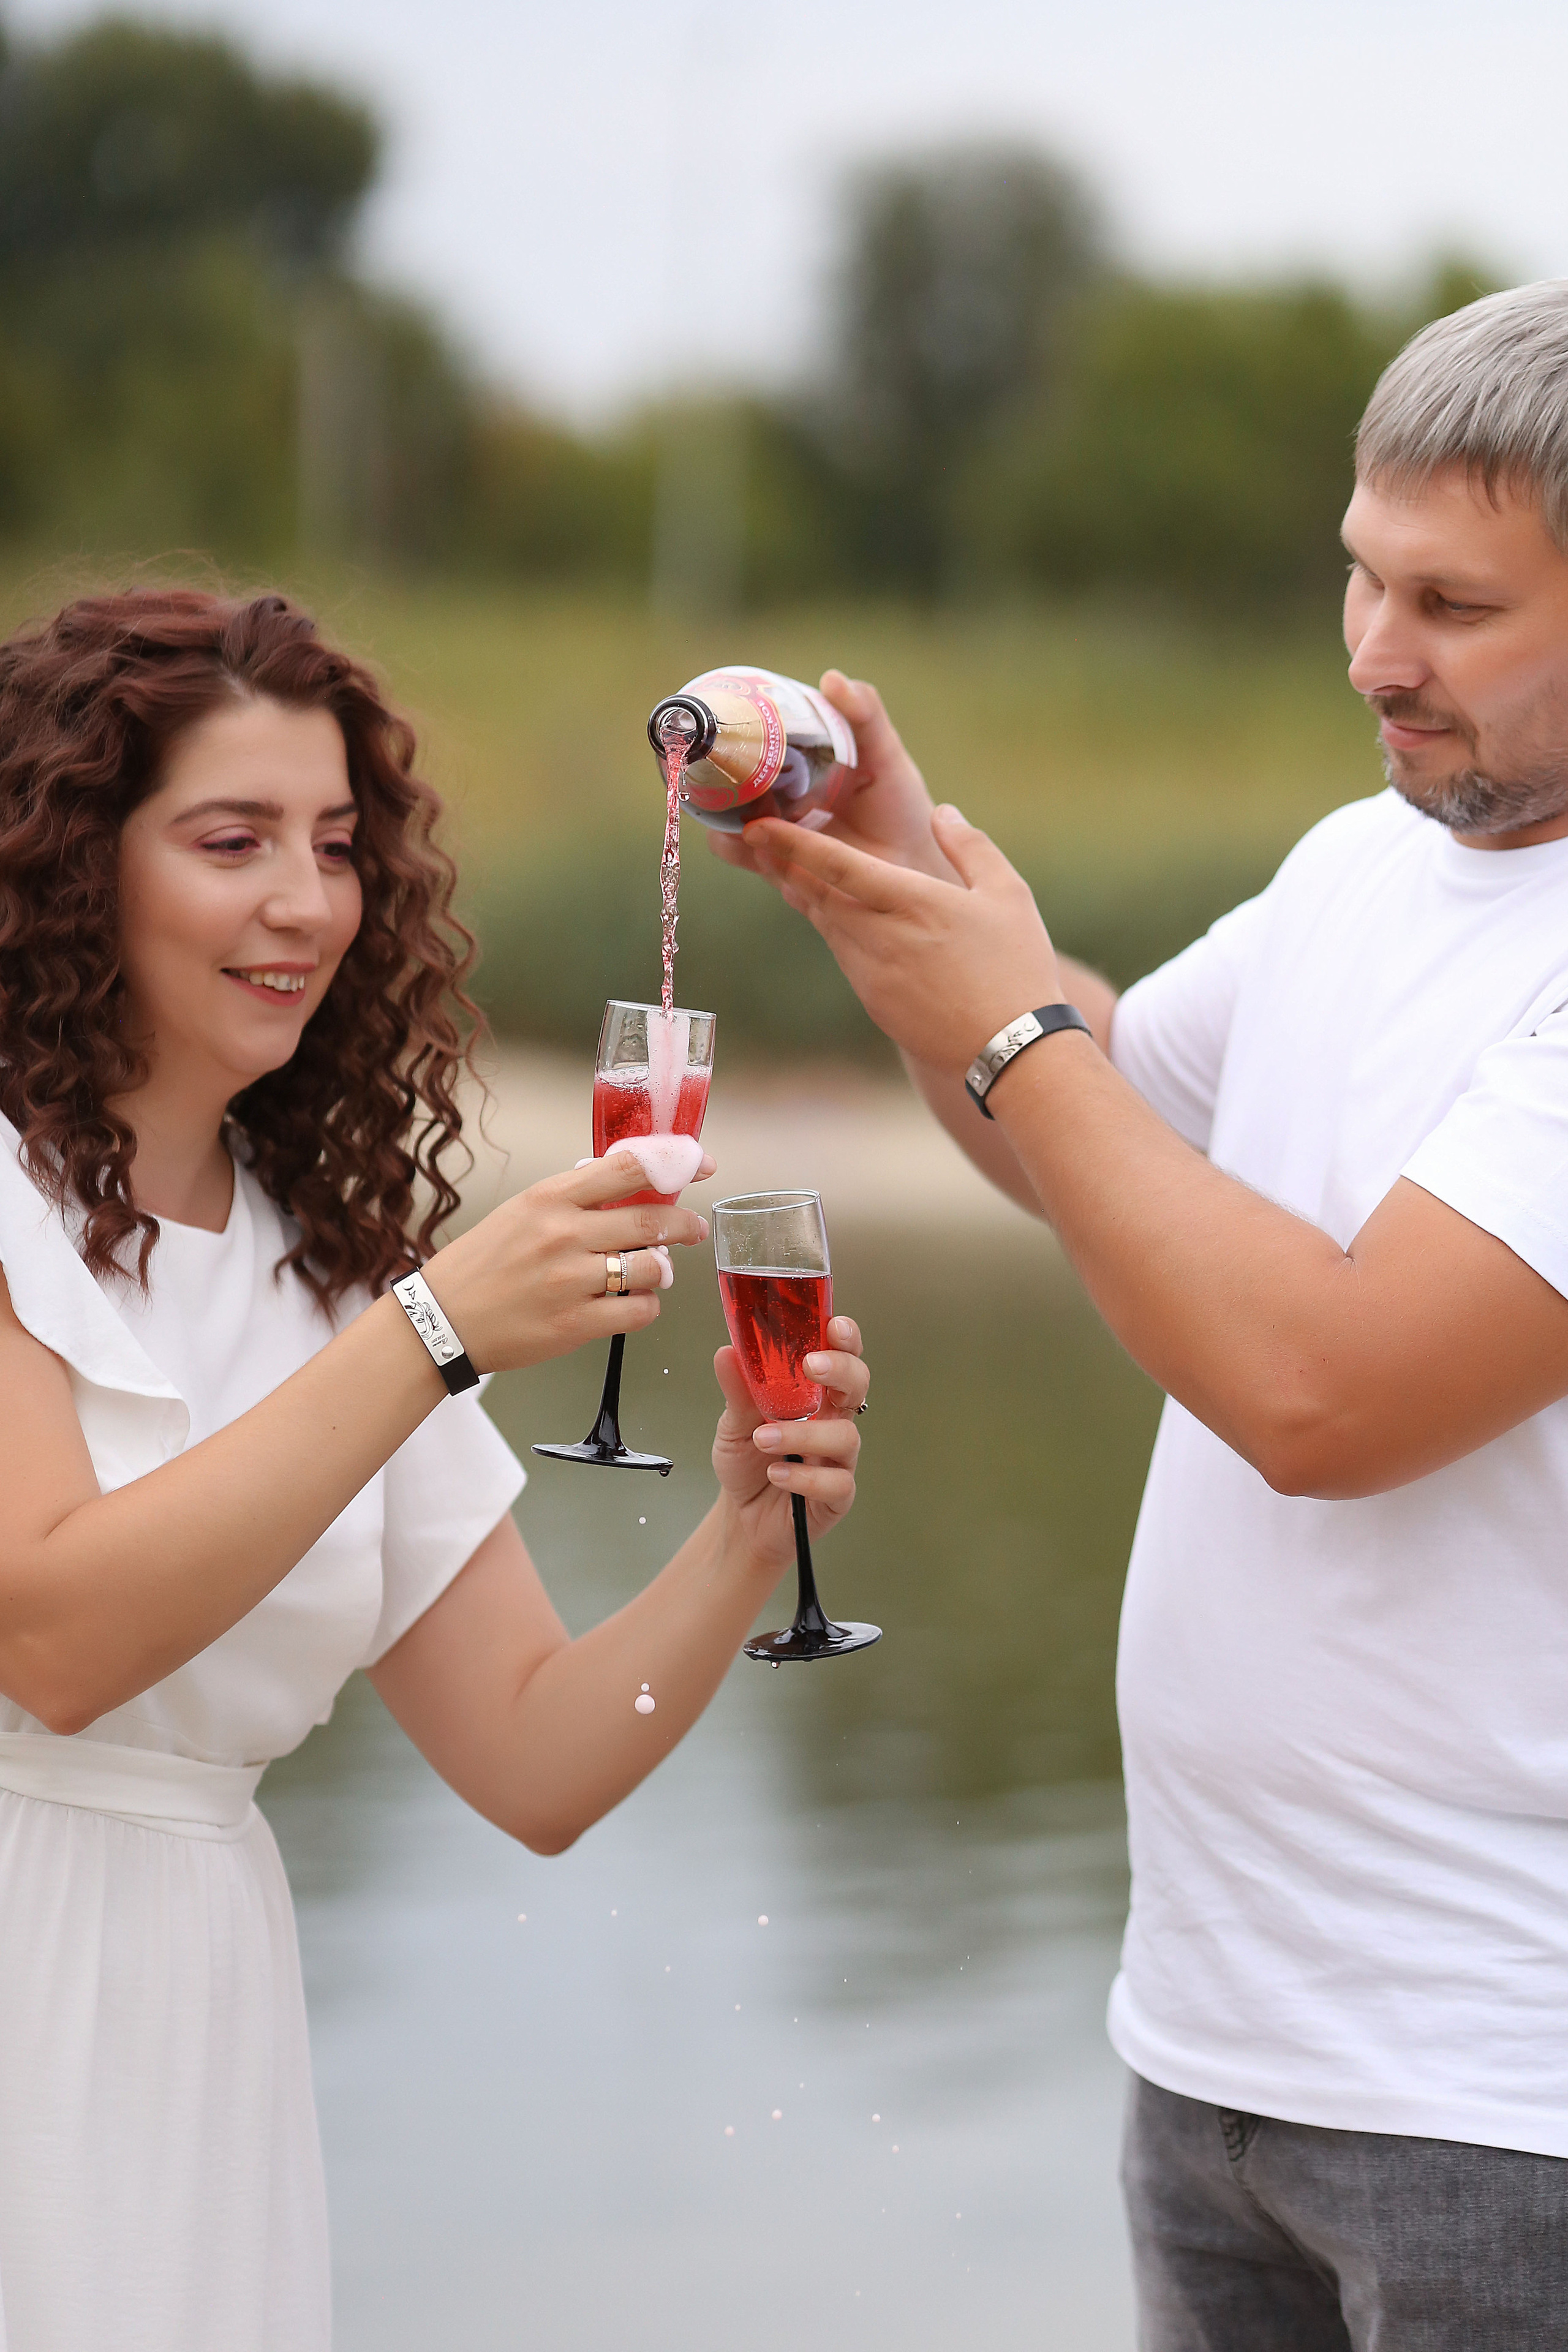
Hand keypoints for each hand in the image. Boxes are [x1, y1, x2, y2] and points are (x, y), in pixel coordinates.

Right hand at [421, 1152, 713, 1373]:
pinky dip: (646, 1307)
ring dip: (662, 1271)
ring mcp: (569, 1281)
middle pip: (650, 1221)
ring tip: (653, 1273)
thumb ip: (573, 1199)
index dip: (673, 1162)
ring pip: (651, 1269)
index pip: (627, 1168)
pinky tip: (633, 1303)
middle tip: (692, 1229)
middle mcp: (562, 1235)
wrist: (441, 1320)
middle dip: (684, 1225)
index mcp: (549, 1199)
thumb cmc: (481, 1265)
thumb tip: (627, 1187)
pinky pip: (638, 1312)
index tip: (699, 1164)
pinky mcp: (574, 1324)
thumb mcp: (521, 1212)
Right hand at [708, 672, 955, 883]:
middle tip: (713, 776)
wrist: (915, 863)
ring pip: (731, 836)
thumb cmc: (900, 805)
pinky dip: (753, 856)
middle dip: (709, 790)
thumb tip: (831, 679)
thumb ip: (864, 715)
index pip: (744, 754)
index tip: (715, 726)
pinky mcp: (787, 877)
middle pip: (722, 797)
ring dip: (726, 828)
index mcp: (792, 771)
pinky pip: (758, 866)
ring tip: (742, 819)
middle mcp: (776, 806)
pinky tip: (761, 846)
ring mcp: (777, 842)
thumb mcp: (884, 752)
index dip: (723, 743)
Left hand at [711, 1316, 866, 1571]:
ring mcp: (839, 1458)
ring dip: (803, 1435)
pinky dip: (803, 1478)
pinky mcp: (838, 1495)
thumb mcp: (733, 1423)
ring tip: (763, 1439)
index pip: (840, 1357)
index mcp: (814, 1394)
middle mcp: (833, 1420)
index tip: (834, 1326)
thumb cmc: (747, 1460)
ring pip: (845, 1436)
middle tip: (811, 1366)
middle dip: (841, 1370)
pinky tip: (776, 1474)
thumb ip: (737, 1390)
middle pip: (857, 1385)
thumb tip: (727, 1352)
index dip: (846, 1339)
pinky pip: (837, 1482)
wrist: (742, 1515)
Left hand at [740, 803, 1061, 1072]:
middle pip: (817, 893)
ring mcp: (872, 973)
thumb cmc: (1017, 969)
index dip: (792, 843)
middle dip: (786, 864)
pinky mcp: (872, 1001)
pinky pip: (844, 953)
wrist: (1011, 1051)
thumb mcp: (1008, 895)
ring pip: (827, 924)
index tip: (757, 826)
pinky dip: (835, 928)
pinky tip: (838, 916)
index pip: (837, 866)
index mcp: (912, 903)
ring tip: (790, 867)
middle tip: (759, 838)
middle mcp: (880, 937)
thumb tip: (943, 812)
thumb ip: (971, 847)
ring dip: (809, 895)